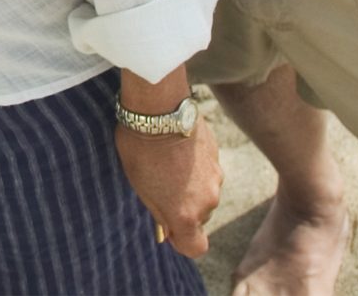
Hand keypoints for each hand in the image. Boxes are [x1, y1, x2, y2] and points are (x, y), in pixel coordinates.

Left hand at [115, 122, 220, 258]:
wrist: (159, 109)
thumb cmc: (141, 149)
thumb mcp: (140, 186)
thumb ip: (160, 211)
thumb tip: (168, 228)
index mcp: (185, 215)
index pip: (195, 248)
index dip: (181, 242)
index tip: (168, 228)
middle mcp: (207, 201)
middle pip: (199, 216)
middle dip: (183, 207)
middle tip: (160, 185)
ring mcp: (216, 177)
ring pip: (204, 192)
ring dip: (190, 185)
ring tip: (167, 162)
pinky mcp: (217, 155)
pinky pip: (207, 170)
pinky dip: (195, 166)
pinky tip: (177, 148)